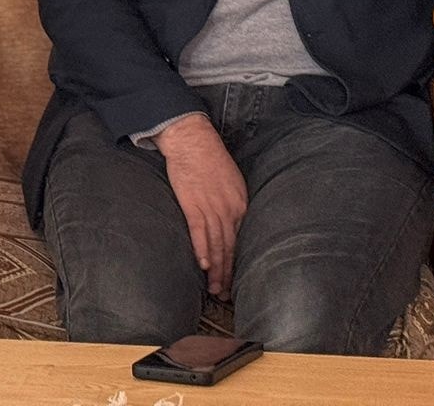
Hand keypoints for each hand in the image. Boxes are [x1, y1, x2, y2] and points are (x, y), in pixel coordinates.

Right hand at [154, 114, 248, 297]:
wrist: (192, 139)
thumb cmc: (210, 157)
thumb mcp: (231, 181)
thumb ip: (232, 204)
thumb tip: (231, 224)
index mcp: (241, 204)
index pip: (240, 241)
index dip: (237, 262)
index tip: (235, 279)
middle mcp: (230, 209)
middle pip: (230, 248)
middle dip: (228, 273)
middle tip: (225, 294)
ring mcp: (211, 207)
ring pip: (216, 245)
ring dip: (216, 269)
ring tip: (214, 289)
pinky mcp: (193, 204)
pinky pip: (199, 232)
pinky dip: (202, 250)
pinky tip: (204, 266)